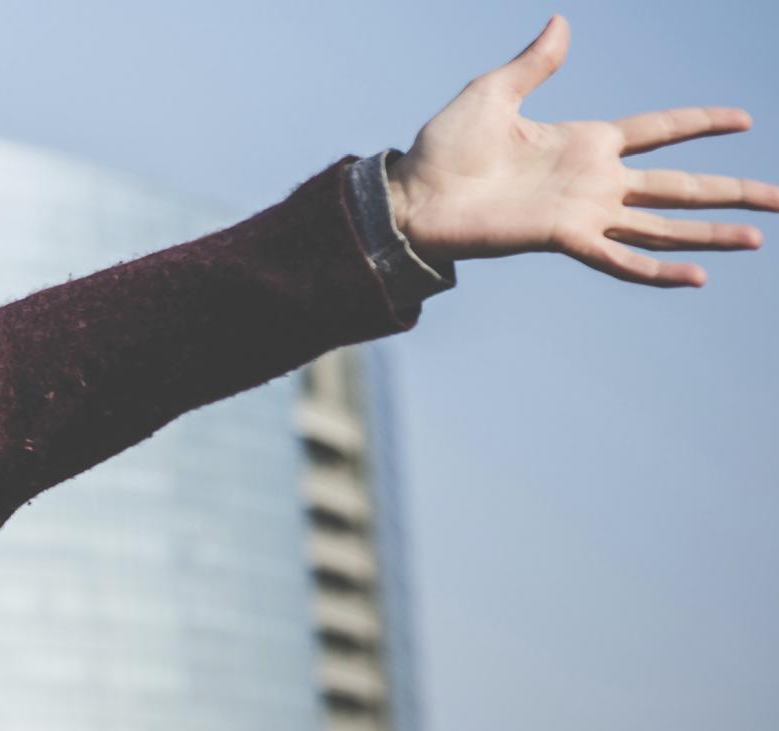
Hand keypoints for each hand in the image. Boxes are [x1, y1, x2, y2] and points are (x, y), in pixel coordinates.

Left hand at [387, 15, 777, 286]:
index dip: (699, 122)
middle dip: (730, 190)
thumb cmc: (444, 147)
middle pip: (680, 184)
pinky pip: (620, 258)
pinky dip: (657, 270)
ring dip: (710, 233)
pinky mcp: (564, 238)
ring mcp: (584, 212)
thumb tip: (560, 22)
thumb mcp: (492, 92)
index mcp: (584, 142)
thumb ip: (533, 63)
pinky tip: (698, 279)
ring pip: (662, 225)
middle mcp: (595, 181)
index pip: (659, 129)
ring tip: (759, 237)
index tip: (744, 119)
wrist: (411, 195)